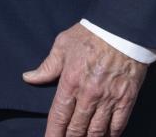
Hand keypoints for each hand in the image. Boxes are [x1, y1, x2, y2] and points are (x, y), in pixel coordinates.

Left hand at [23, 23, 147, 136]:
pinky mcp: (126, 99)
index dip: (53, 133)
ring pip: (96, 130)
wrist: (124, 29)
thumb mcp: (63, 45)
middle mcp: (89, 94)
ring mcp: (109, 99)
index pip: (58, 115)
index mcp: (70, 81)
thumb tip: (29, 78)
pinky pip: (117, 125)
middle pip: (76, 127)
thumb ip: (47, 66)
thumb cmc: (91, 35)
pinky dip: (110, 135)